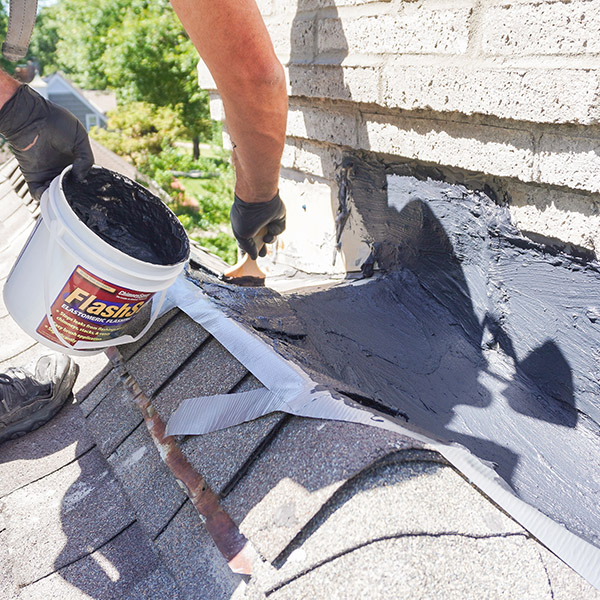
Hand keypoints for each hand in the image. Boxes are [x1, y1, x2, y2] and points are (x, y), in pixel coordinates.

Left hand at [0, 85, 93, 199]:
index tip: (90, 189)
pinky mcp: (34, 177)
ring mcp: (48, 174)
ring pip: (56, 194)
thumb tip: (81, 178)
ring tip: (65, 193)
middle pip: (70, 189)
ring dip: (61, 197)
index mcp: (74, 161)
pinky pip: (39, 194)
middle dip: (74, 193)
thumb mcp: (81, 137)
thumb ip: (87, 159)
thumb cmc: (55, 121)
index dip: (87, 184)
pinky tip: (52, 194)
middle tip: (79, 193)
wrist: (32, 118)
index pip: (83, 178)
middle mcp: (61, 169)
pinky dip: (45, 198)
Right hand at [230, 192, 285, 259]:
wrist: (259, 199)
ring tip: (266, 238)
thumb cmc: (246, 217)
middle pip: (260, 240)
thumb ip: (247, 248)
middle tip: (263, 254)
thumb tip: (253, 257)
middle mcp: (255, 223)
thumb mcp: (242, 235)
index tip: (251, 258)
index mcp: (244, 226)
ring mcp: (267, 220)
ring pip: (270, 236)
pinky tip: (271, 227)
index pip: (247, 240)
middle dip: (262, 248)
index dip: (249, 250)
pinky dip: (275, 231)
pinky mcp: (278, 218)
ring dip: (269, 240)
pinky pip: (278, 230)